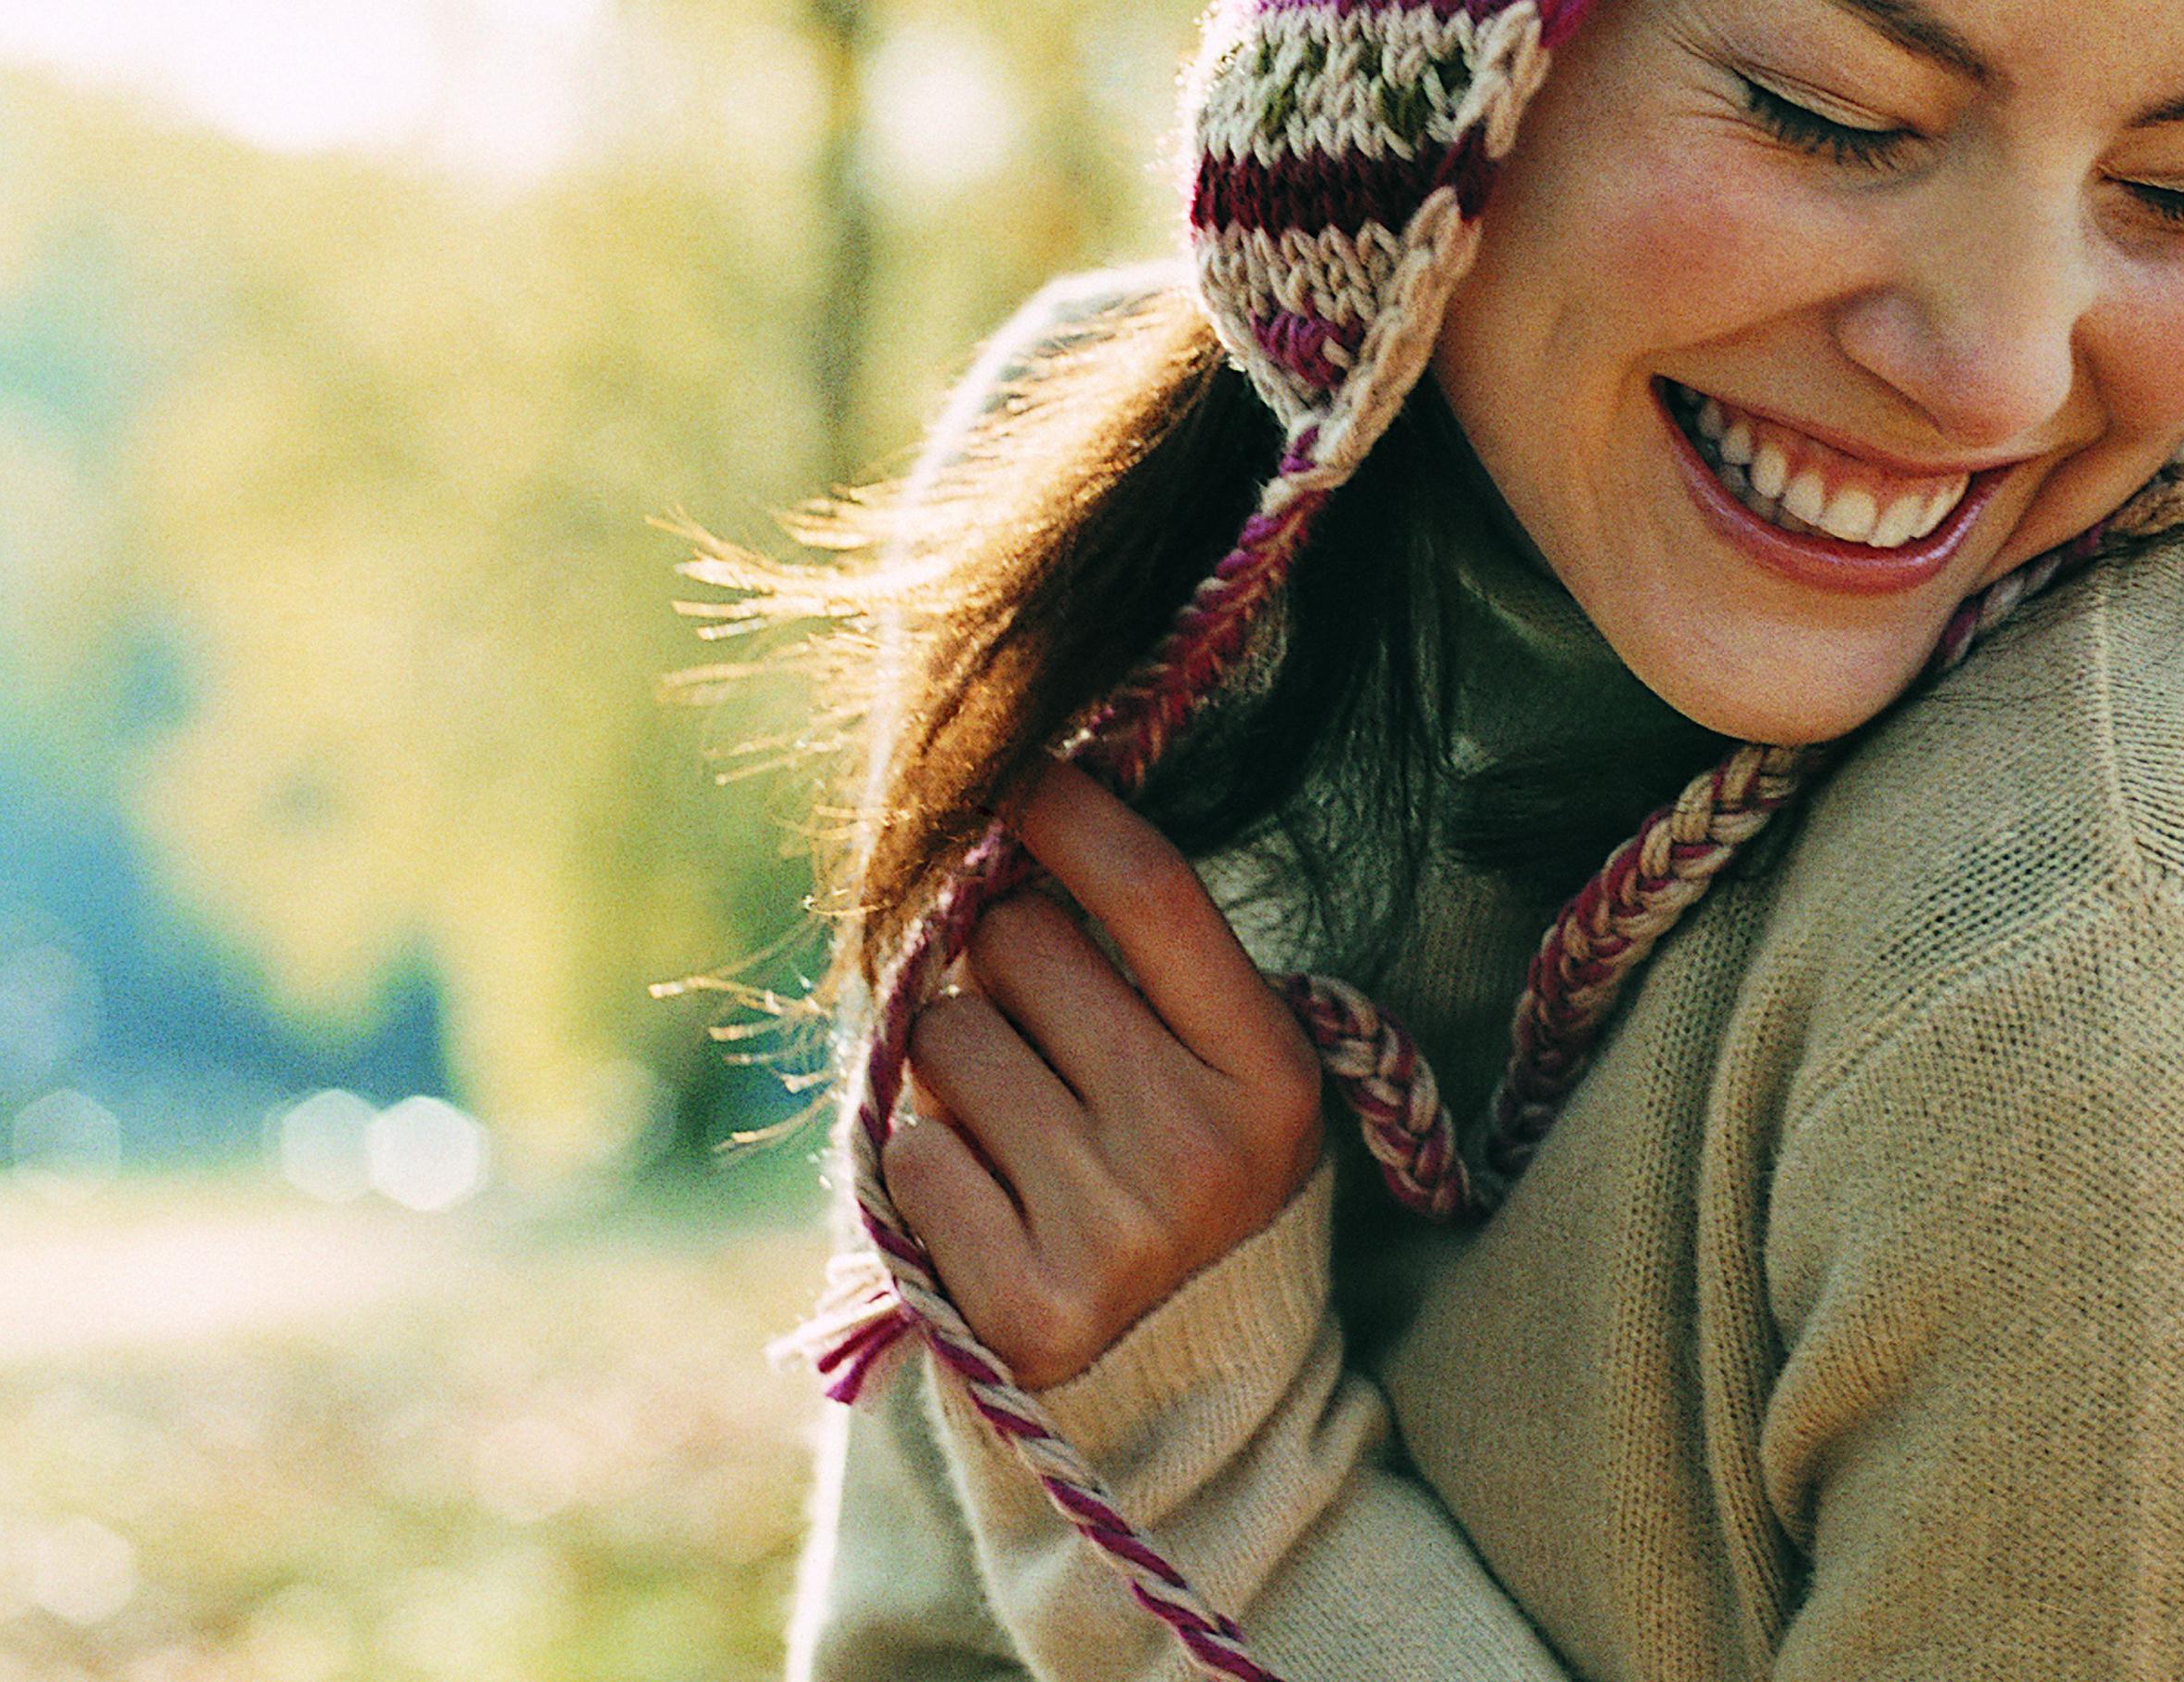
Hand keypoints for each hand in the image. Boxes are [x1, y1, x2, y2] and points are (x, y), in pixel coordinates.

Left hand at [886, 764, 1323, 1387]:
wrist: (1188, 1403)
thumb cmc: (1184, 1189)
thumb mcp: (1224, 1080)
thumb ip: (1146, 967)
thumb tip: (1023, 808)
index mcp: (1270, 1075)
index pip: (1151, 890)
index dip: (1068, 810)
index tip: (1021, 780)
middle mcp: (1201, 1148)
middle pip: (1022, 944)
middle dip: (1002, 962)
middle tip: (1036, 1028)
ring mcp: (1113, 1232)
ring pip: (949, 1038)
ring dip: (957, 1065)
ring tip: (1016, 1128)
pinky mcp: (1022, 1307)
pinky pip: (912, 1153)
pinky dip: (929, 1164)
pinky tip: (988, 1204)